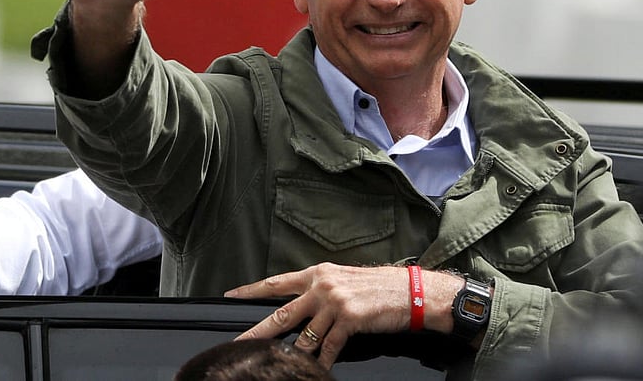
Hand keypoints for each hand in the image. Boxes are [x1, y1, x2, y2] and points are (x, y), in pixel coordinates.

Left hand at [225, 263, 460, 368]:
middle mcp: (323, 285)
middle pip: (282, 313)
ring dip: (296, 353)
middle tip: (240, 342)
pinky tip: (318, 369)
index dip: (252, 289)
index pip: (278, 282)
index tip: (231, 296)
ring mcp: (335, 302)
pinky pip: (328, 348)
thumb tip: (302, 303)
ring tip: (284, 363)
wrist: (411, 291)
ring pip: (304, 336)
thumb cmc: (380, 286)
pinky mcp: (349, 320)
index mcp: (320, 273)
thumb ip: (321, 289)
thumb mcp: (346, 279)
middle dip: (258, 330)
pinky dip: (322, 362)